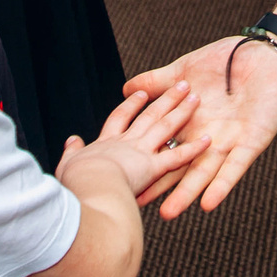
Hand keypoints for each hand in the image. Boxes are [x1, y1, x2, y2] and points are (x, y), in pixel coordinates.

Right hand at [56, 80, 206, 203]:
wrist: (85, 191)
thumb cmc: (75, 182)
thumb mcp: (68, 163)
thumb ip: (72, 151)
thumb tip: (71, 140)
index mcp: (107, 142)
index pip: (121, 118)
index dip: (131, 105)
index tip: (140, 93)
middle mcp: (127, 143)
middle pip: (150, 116)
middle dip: (166, 100)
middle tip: (182, 85)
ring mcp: (142, 153)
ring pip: (166, 128)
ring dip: (181, 113)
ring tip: (195, 99)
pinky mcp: (154, 167)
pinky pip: (178, 156)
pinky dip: (193, 150)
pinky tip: (208, 140)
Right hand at [123, 34, 276, 217]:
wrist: (267, 53)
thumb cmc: (229, 60)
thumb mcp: (186, 71)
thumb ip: (157, 82)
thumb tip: (126, 87)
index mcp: (190, 123)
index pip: (164, 147)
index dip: (145, 161)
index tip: (122, 179)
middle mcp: (207, 137)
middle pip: (180, 166)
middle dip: (162, 187)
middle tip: (139, 206)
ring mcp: (229, 142)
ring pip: (205, 173)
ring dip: (188, 193)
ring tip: (168, 212)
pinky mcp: (252, 141)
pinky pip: (236, 166)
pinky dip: (223, 184)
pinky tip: (209, 202)